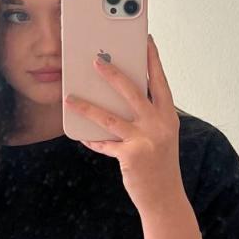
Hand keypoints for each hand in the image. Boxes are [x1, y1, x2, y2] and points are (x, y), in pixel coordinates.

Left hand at [64, 34, 182, 213]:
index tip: (146, 41)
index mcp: (168, 116)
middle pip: (133, 91)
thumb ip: (147, 116)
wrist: (165, 198)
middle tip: (96, 61)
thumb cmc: (159, 164)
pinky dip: (92, 139)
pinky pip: (104, 143)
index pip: (160, 81)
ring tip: (70, 99)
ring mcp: (146, 139)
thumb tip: (120, 96)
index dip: (153, 60)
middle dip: (113, 74)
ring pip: (110, 117)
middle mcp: (159, 124)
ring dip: (87, 107)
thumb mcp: (161, 135)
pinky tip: (81, 135)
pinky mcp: (131, 155)